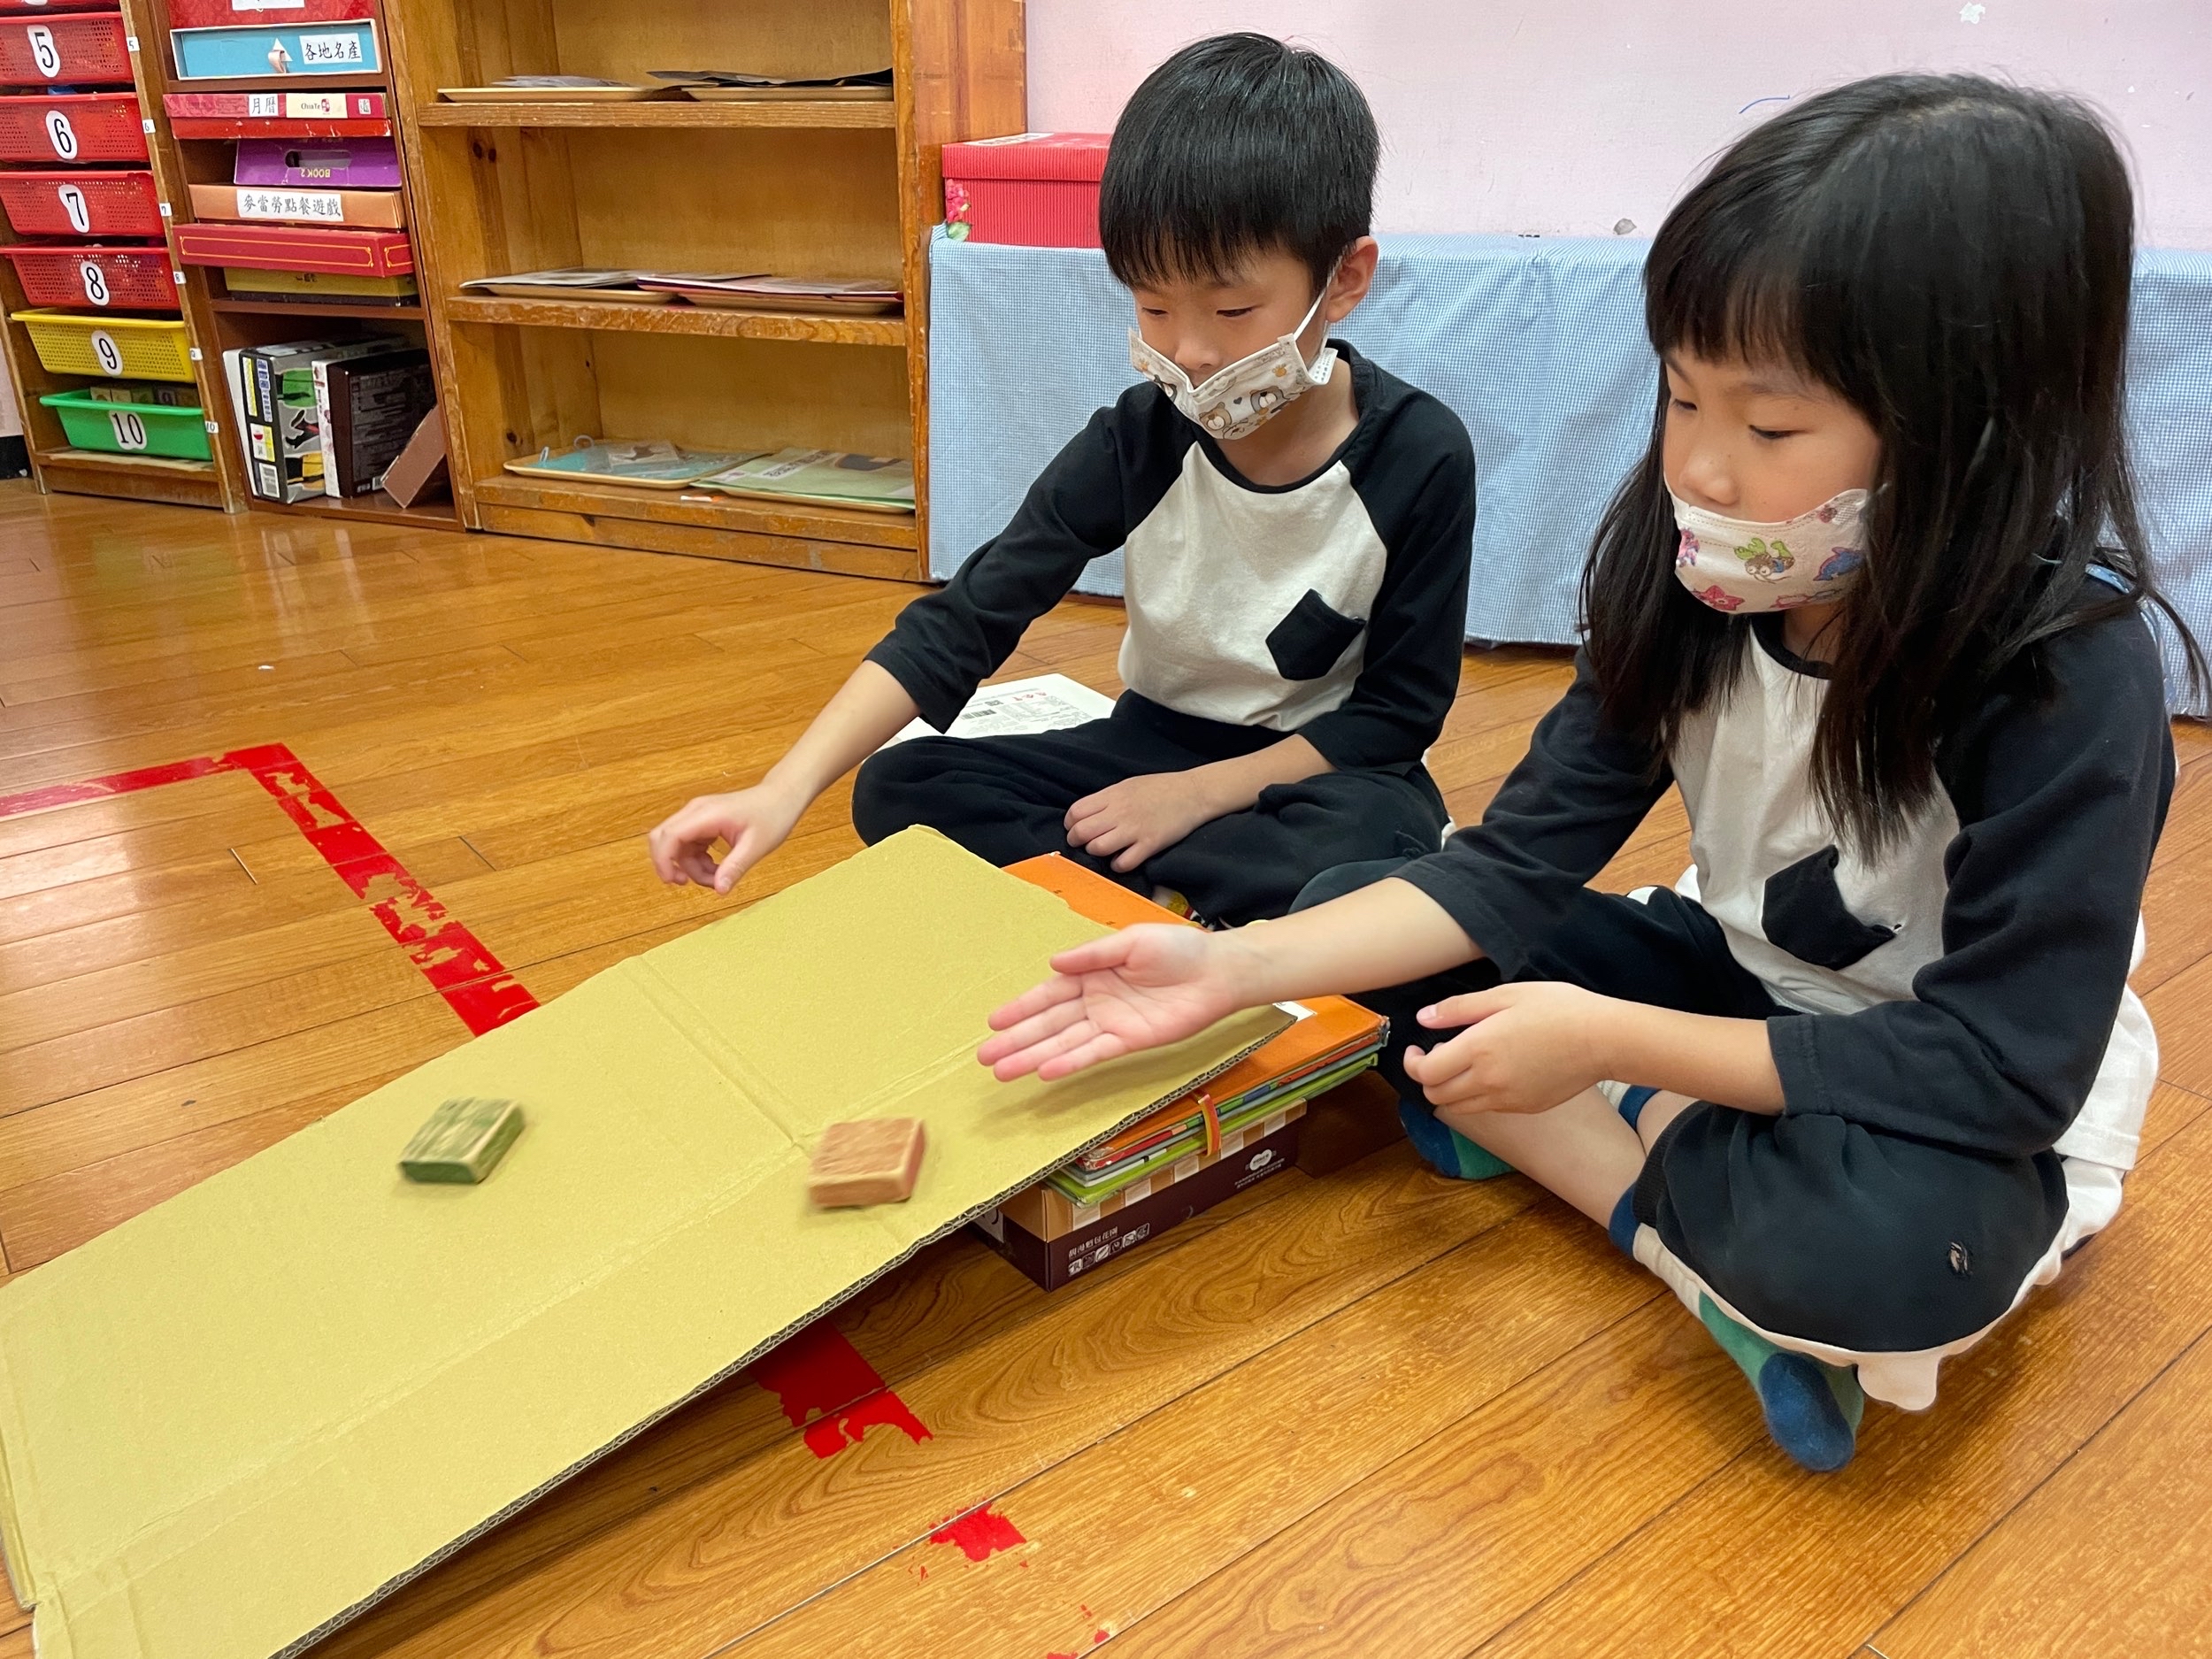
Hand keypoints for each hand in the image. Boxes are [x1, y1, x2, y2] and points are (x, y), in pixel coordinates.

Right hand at [646, 783, 805, 894]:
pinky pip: (689, 845)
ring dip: (691, 867)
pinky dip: (698, 861)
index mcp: (705, 814)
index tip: (672, 882)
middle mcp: (695, 811)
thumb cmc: (772, 815)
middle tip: (688, 883)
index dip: (663, 861)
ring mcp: (698, 816)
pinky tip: (718, 868)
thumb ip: (735, 868)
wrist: (782, 797)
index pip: (669, 836)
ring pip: (677, 847)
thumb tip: (719, 890)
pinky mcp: (703, 823)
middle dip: (672, 865)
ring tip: (718, 876)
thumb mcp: (756, 846)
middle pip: (664, 839)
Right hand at [979, 923, 1247, 1080]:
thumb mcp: (1131, 942)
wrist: (1216, 971)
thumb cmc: (1176, 949)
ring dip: (1034, 1056)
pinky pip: (1093, 1052)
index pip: (1048, 994)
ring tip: (1003, 1071)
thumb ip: (1092, 955)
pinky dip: (1069, 1061)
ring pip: (1063, 1042)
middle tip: (985, 1056)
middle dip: (1016, 1039)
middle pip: (1048, 1023)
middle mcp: (1094, 1001)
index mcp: (1090, 973)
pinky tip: (1045, 1070)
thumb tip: (1054, 963)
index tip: (993, 1021)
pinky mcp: (1129, 1040)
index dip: (1020, 1008)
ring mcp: (1110, 1023)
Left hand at [1063, 772, 1222, 871]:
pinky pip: (1123, 863)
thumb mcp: (1128, 785)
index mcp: (1113, 795)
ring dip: (1096, 853)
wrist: (1193, 793)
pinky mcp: (1150, 844)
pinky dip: (1118, 865)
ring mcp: (1135, 829)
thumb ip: (1107, 799)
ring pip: (1098, 848)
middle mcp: (1120, 812)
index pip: (1076, 812)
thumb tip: (1087, 815)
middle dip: (1077, 841)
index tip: (1075, 828)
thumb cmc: (1161, 788)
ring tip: (1104, 851)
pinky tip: (1122, 859)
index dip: (1071, 824)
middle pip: (1081, 832)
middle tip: (1084, 844)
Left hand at [1402, 982, 1613, 1114]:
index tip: (1416, 1049)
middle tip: (1436, 1056)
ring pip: (1459, 1108)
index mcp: (1479, 1049)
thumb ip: (1459, 1009)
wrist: (1604, 1040)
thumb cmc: (1558, 1009)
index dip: (1412, 1063)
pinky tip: (1493, 1072)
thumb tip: (1424, 1018)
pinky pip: (1487, 1108)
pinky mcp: (1525, 1108)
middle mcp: (1488, 1081)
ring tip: (1463, 1064)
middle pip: (1437, 1096)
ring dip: (1450, 1090)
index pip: (1425, 1073)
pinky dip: (1477, 1095)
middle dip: (1428, 1078)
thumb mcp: (1505, 995)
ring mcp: (1507, 1099)